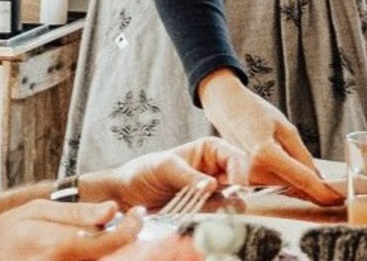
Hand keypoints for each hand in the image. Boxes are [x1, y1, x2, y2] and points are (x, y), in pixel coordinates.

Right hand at [0, 201, 140, 260]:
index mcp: (59, 247)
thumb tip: (111, 210)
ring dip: (116, 252)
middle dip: (131, 243)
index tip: (138, 214)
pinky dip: (100, 257)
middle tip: (132, 227)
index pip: (112, 242)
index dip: (132, 228)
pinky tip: (96, 247)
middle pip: (114, 259)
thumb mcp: (35, 212)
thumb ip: (75, 213)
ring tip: (112, 236)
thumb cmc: (3, 238)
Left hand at [93, 136, 249, 209]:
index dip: (240, 169)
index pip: (234, 156)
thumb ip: (188, 176)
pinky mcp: (204, 209)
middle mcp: (214, 169)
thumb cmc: (144, 171)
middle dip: (238, 189)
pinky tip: (204, 215)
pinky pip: (218, 213)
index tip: (236, 184)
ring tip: (214, 209)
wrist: (126, 194)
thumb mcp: (165, 167)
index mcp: (208, 150)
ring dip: (228, 205)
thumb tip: (212, 184)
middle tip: (231, 200)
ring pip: (233, 198)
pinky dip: (216, 216)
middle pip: (239, 177)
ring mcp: (211, 191)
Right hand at [197, 70, 342, 205]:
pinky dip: (286, 176)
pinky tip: (285, 161)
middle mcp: (254, 170)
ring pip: (286, 185)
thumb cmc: (254, 112)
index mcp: (265, 153)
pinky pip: (276, 182)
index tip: (337, 198)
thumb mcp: (285, 127)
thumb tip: (318, 178)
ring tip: (290, 155)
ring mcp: (248, 178)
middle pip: (295, 184)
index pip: (301, 178)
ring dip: (297, 177)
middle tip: (328, 181)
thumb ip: (302, 155)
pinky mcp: (247, 180)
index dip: (322, 191)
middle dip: (313, 184)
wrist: (227, 109)